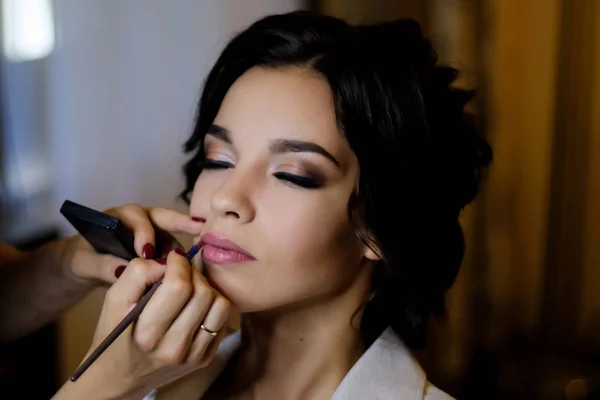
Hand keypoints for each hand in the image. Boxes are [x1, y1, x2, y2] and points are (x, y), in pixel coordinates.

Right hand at [59, 250, 231, 398]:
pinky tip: (195, 306)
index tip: (173, 258)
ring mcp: (193, 356)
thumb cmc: (114, 333)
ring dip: (207, 288)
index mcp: (147, 332)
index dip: (179, 263)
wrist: (118, 378)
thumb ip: (138, 273)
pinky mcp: (205, 359)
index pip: (179, 286)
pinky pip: (223, 321)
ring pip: (220, 305)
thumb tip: (169, 260)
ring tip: (190, 288)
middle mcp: (173, 347)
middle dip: (194, 273)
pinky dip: (212, 306)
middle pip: (203, 293)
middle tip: (182, 272)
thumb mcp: (114, 299)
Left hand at [65, 204, 203, 284]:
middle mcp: (142, 222)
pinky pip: (175, 254)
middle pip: (165, 218)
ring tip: (192, 266)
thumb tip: (123, 271)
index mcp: (121, 217)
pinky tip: (191, 276)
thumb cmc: (82, 258)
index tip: (146, 252)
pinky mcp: (161, 250)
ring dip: (182, 251)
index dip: (144, 233)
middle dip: (182, 222)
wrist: (86, 265)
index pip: (137, 218)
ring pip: (173, 238)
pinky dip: (182, 264)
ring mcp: (155, 235)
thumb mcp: (83, 262)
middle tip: (198, 227)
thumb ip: (100, 265)